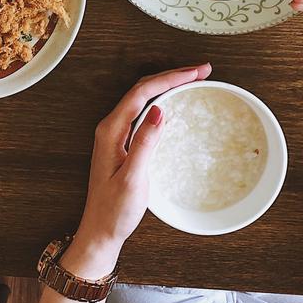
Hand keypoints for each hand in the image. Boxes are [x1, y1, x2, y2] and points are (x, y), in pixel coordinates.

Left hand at [68, 66, 211, 274]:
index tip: (196, 72)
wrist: (100, 231)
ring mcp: (116, 134)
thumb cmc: (114, 210)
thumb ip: (145, 143)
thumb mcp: (133, 178)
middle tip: (202, 71)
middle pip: (143, 89)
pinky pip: (143, 112)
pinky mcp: (123, 143)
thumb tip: (160, 109)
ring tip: (193, 79)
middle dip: (172, 76)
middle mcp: (111, 127)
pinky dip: (162, 101)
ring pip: (143, 99)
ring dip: (168, 86)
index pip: (142, 92)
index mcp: (111, 131)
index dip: (170, 78)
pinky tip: (175, 103)